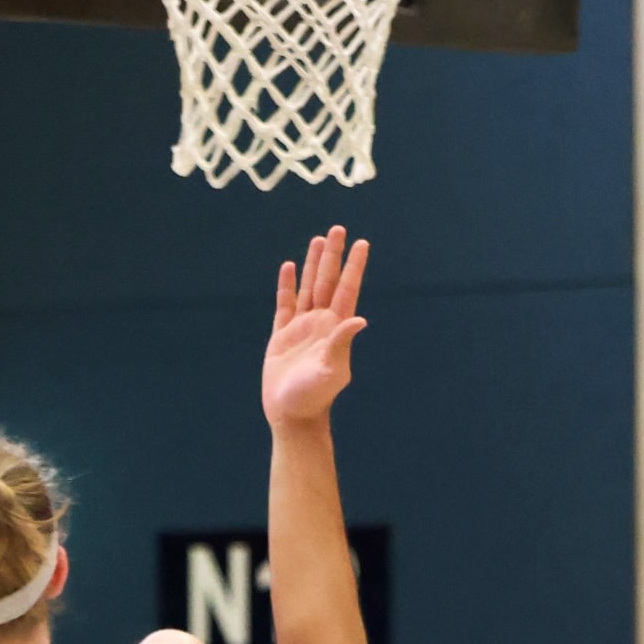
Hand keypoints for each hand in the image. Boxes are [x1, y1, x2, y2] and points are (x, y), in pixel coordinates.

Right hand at [262, 227, 368, 430]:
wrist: (292, 414)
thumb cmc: (315, 396)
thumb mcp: (332, 369)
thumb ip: (341, 343)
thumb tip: (359, 319)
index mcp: (336, 328)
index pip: (347, 289)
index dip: (354, 266)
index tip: (361, 243)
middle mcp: (321, 323)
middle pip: (328, 281)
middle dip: (333, 256)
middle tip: (338, 229)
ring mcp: (302, 328)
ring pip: (309, 287)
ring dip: (313, 264)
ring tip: (318, 240)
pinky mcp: (282, 336)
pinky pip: (285, 304)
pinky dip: (287, 286)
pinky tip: (289, 268)